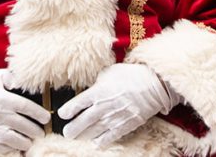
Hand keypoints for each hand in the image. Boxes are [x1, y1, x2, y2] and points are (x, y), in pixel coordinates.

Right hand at [0, 69, 49, 152]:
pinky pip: (3, 149)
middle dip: (37, 131)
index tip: (46, 118)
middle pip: (26, 127)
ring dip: (27, 141)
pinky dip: (12, 148)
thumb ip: (10, 77)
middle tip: (41, 132)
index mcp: (3, 98)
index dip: (40, 115)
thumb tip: (24, 80)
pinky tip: (16, 145)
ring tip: (30, 140)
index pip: (28, 108)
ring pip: (17, 141)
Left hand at [58, 63, 180, 146]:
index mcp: (98, 91)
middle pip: (83, 121)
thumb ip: (97, 82)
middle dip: (72, 129)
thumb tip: (90, 88)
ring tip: (77, 138)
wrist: (153, 85)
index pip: (77, 103)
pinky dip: (101, 141)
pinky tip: (95, 143)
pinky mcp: (125, 125)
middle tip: (66, 133)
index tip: (62, 115)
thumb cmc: (130, 75)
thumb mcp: (109, 72)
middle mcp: (104, 106)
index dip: (68, 110)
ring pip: (94, 131)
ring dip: (84, 136)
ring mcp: (114, 117)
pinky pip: (110, 136)